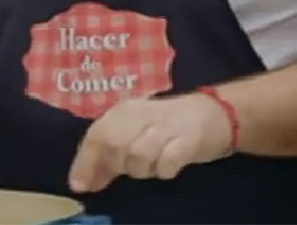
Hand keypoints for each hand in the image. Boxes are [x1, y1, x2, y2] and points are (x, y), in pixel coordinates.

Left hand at [68, 92, 232, 192]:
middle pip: (115, 145)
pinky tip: (170, 165)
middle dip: (117, 165)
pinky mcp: (189, 139)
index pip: (97, 134)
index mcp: (126, 110)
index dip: (85, 162)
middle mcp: (144, 114)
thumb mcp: (135, 135)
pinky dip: (164, 170)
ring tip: (154, 164)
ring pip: (139, 155)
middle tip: (130, 169)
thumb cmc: (168, 127)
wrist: (216, 114)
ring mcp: (167, 126)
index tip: (81, 186)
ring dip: (143, 169)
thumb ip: (109, 156)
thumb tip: (82, 183)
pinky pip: (167, 163)